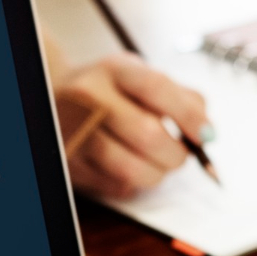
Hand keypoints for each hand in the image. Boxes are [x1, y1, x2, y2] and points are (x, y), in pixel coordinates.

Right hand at [52, 52, 209, 199]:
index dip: (188, 116)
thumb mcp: (139, 75)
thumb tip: (205, 133)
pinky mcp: (69, 162)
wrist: (51, 96)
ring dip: (155, 174)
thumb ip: (179, 96)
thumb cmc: (106, 89)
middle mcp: (90, 97)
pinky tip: (132, 172)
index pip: (157, 88)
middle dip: (175, 154)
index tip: (205, 135)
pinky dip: (130, 185)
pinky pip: (111, 186)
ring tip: (159, 167)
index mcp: (114, 70)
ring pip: (129, 167)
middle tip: (180, 156)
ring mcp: (75, 132)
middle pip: (147, 134)